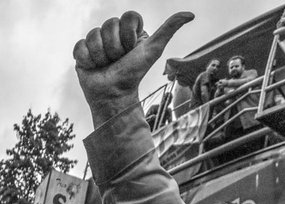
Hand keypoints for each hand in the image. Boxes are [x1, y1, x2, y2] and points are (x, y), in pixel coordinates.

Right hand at [74, 11, 193, 123]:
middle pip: (109, 24)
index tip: (133, 48)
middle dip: (116, 46)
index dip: (129, 33)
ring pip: (93, 34)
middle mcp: (114, 35)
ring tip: (108, 65)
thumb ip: (169, 30)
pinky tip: (95, 67)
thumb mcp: (154, 49)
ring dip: (102, 54)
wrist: (113, 95)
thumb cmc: (135, 73)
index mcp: (131, 32)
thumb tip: (190, 14)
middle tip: (120, 60)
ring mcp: (97, 42)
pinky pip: (80, 46)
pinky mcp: (82, 51)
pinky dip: (88, 59)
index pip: (128, 16)